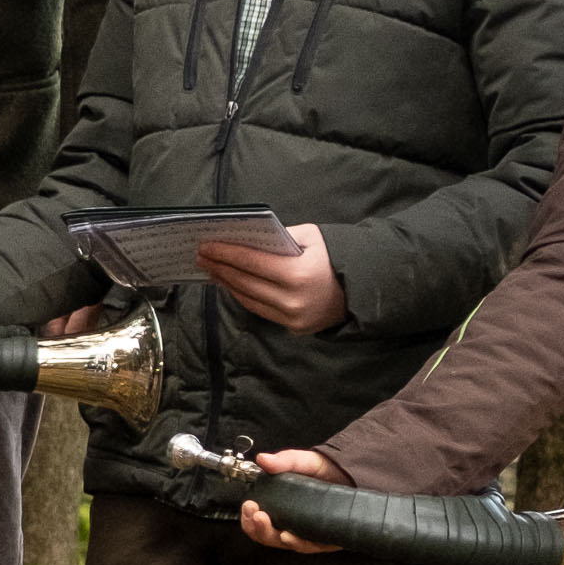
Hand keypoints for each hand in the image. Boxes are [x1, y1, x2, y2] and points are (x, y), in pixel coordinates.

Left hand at [197, 224, 347, 332]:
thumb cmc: (334, 256)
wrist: (362, 289)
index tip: (206, 246)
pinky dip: (242, 296)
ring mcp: (292, 317)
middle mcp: (292, 300)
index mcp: (297, 274)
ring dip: (226, 283)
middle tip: (200, 256)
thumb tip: (245, 239)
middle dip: (220, 268)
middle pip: (245, 282)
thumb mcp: (311, 237)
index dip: (226, 254)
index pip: (252, 263)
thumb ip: (279, 237)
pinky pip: (260, 310)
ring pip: (248, 299)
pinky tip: (230, 284)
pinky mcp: (293, 327)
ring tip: (211, 269)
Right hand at [235, 446, 350, 553]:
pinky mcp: (328, 539)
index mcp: (283, 508)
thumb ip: (285, 460)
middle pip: (269, 535)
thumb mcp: (306, 462)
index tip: (249, 505)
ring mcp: (310, 533)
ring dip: (272, 535)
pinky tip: (289, 536)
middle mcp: (294, 523)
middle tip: (256, 514)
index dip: (250, 517)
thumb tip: (263, 459)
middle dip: (258, 527)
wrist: (360, 475)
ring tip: (266, 522)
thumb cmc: (331, 471)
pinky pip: (310, 546)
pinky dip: (297, 542)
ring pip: (285, 543)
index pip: (260, 520)